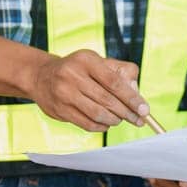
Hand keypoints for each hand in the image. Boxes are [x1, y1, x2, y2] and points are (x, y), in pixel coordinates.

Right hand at [28, 50, 148, 131]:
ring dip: (114, 120)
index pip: (114, 82)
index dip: (132, 98)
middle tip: (138, 119)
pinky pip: (87, 123)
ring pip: (98, 114)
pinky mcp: (59, 109)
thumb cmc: (79, 70)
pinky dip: (102, 126)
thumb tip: (137, 94)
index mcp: (86, 60)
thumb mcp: (98, 62)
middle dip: (127, 113)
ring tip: (120, 119)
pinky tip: (107, 123)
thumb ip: (122, 73)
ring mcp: (64, 93)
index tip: (144, 110)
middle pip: (107, 100)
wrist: (41, 76)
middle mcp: (72, 75)